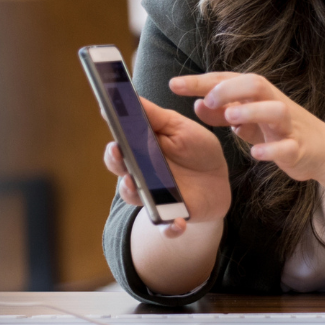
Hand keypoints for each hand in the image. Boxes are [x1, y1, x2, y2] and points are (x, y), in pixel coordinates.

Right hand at [102, 96, 230, 238]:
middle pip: (120, 171)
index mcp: (140, 151)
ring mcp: (154, 197)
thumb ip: (155, 117)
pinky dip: (169, 228)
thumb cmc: (194, 149)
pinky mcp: (171, 216)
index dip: (113, 137)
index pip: (119, 146)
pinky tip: (177, 224)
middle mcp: (140, 175)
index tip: (108, 124)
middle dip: (116, 162)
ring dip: (134, 193)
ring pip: (135, 198)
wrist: (217, 179)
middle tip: (119, 152)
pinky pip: (165, 227)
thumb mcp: (179, 128)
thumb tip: (129, 96)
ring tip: (135, 184)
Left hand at [169, 72, 324, 184]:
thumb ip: (223, 112)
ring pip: (276, 110)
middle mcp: (274, 104)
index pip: (228, 80)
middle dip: (230, 88)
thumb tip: (196, 104)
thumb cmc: (280, 131)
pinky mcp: (300, 148)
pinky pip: (288, 147)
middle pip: (256, 84)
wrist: (322, 150)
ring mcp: (289, 126)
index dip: (201, 81)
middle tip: (207, 98)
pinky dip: (272, 149)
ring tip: (231, 117)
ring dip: (252, 111)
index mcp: (259, 95)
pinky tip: (255, 154)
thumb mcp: (249, 119)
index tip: (174, 84)